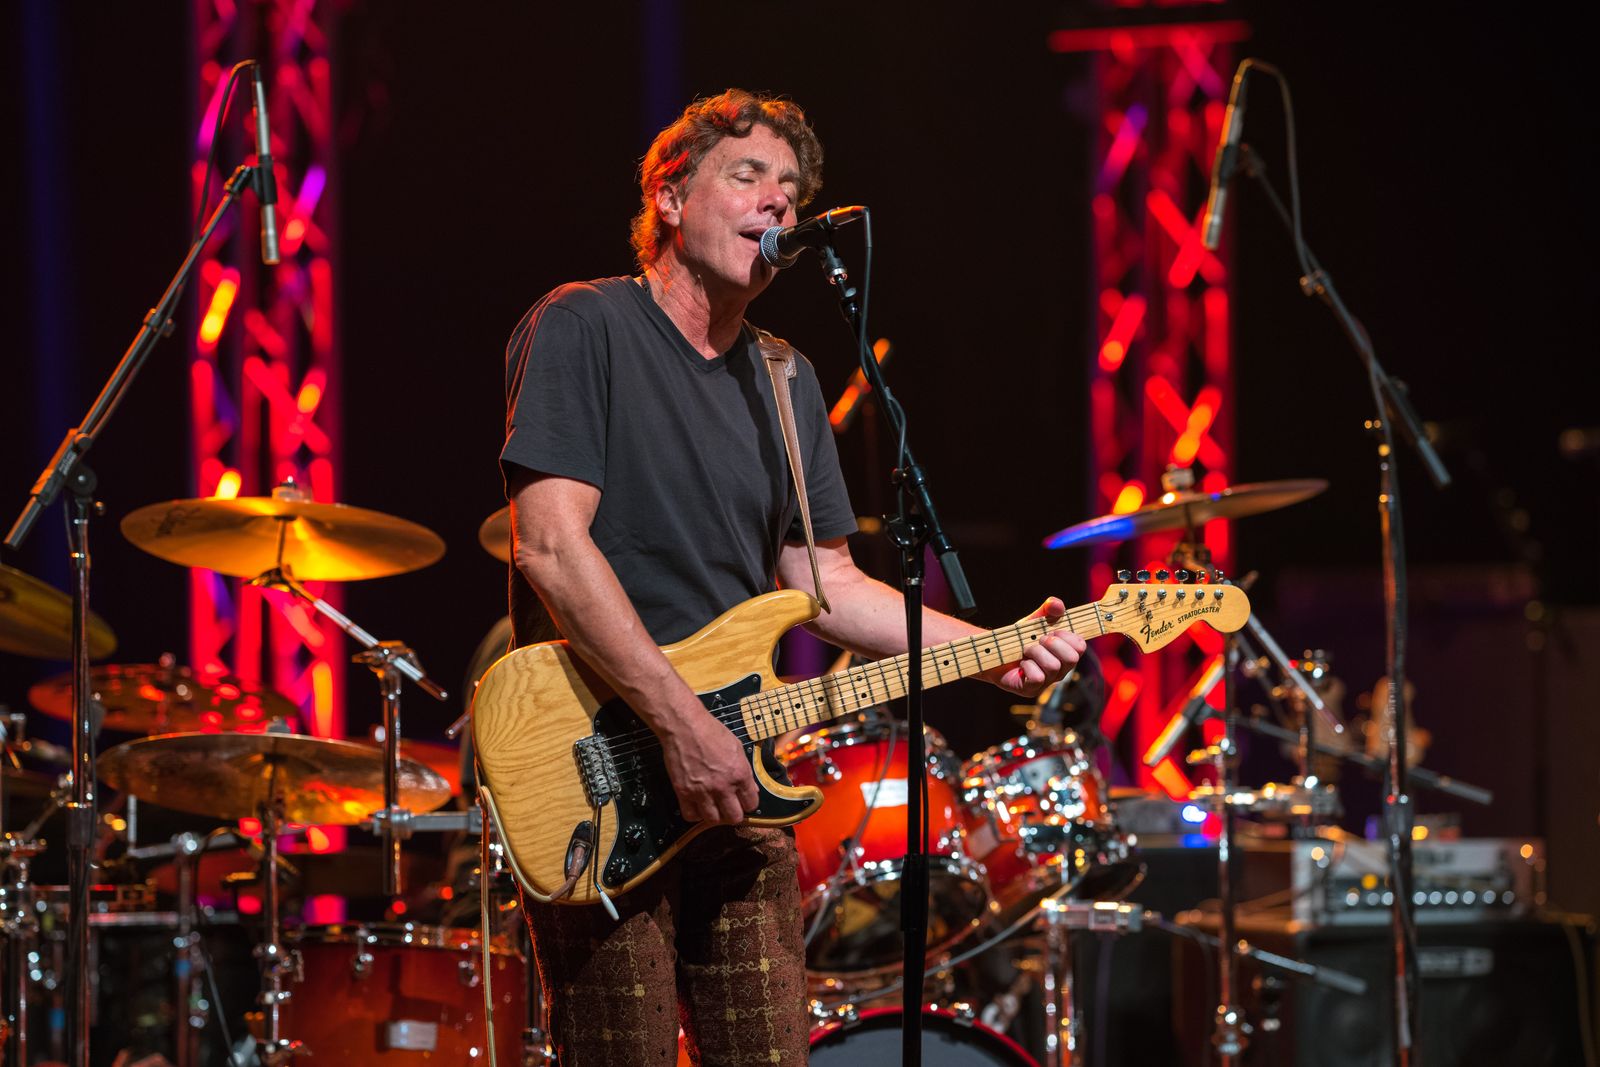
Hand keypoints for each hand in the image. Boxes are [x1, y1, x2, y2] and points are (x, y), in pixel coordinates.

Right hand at [660, 708, 759, 824]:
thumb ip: (745, 770)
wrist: (685, 726)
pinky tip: (697, 805)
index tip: (743, 802)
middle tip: (729, 807)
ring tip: (713, 807)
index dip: (748, 804)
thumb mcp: (736, 747)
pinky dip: (695, 814)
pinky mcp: (684, 792)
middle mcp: (723, 786)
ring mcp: (702, 791)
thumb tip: (751, 788)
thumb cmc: (711, 731)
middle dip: (734, 814)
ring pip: (713, 820)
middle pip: (734, 817)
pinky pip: (691, 816)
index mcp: (739, 774)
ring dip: (715, 815)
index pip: (751, 803)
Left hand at [986, 597, 1085, 698]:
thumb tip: (1057, 604)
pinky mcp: (1032, 690)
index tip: (1052, 630)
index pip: (1080, 646)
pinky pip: (1037, 677)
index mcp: (1066, 654)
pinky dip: (1027, 665)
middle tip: (1038, 640)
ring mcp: (1047, 682)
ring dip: (1036, 652)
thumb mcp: (1035, 621)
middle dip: (1052, 644)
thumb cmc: (1020, 638)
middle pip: (1071, 658)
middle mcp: (1061, 671)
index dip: (1066, 635)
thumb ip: (1048, 610)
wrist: (996, 651)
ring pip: (1053, 666)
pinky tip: (1021, 663)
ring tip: (1026, 649)